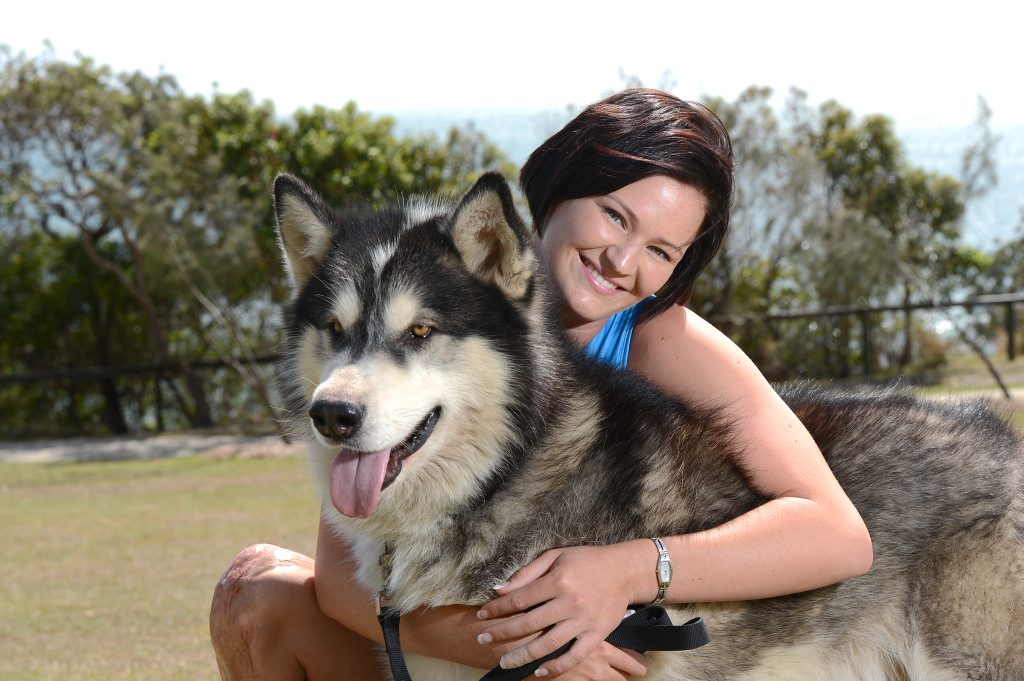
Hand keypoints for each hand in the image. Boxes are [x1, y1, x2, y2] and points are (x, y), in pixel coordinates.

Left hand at [475, 544, 649, 676]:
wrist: (625, 571)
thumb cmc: (587, 560)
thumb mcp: (556, 557)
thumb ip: (527, 573)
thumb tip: (500, 588)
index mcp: (557, 581)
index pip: (519, 599)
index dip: (497, 609)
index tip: (482, 616)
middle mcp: (568, 602)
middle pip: (528, 623)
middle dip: (502, 633)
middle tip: (482, 639)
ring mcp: (583, 621)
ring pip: (547, 644)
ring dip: (522, 655)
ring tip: (504, 662)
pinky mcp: (597, 634)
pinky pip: (574, 655)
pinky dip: (557, 666)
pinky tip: (540, 671)